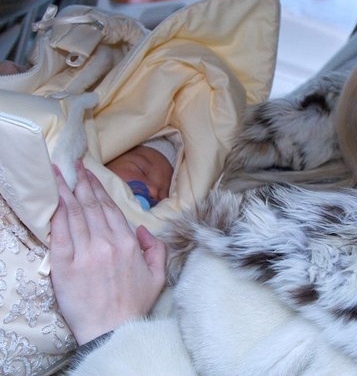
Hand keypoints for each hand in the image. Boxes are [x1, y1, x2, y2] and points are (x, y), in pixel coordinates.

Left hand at [50, 161, 166, 344]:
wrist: (112, 330)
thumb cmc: (134, 305)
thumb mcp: (158, 276)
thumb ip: (156, 249)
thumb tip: (143, 230)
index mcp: (128, 244)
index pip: (110, 209)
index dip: (98, 189)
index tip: (90, 175)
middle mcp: (106, 244)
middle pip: (92, 206)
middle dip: (82, 183)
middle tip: (74, 167)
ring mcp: (85, 254)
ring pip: (75, 215)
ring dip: (67, 192)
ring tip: (59, 175)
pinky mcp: (66, 267)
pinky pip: (61, 235)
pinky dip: (58, 216)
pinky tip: (56, 202)